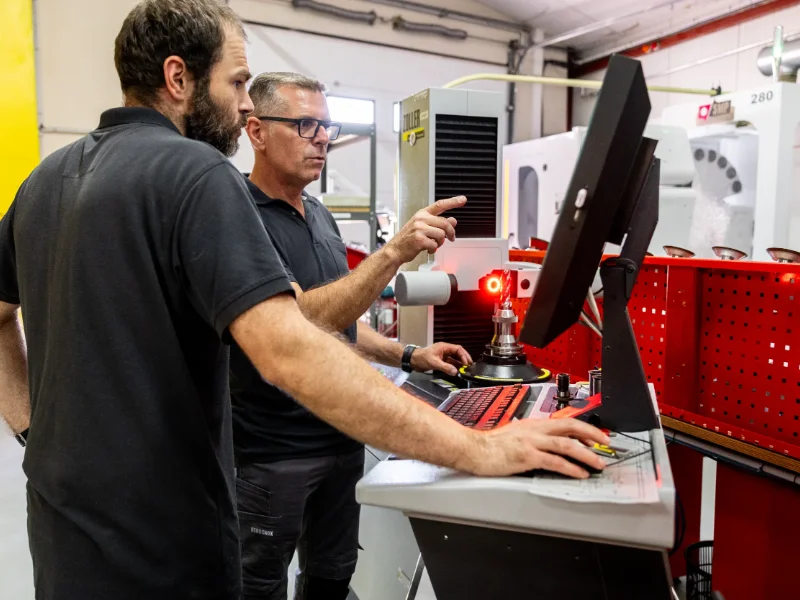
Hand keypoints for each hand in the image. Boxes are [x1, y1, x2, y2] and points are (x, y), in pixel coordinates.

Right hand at [383, 196, 466, 265]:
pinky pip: (435, 244)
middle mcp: (420, 219)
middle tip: (451, 238)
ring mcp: (419, 228)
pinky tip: (428, 249)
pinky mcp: (419, 239)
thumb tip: (453, 220)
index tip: (462, 200)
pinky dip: (434, 249)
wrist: (395, 250)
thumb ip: (438, 223)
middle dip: (450, 233)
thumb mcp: (423, 227)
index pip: (440, 205)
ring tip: (434, 244)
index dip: (453, 202)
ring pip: (442, 234)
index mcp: (422, 214)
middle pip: (445, 223)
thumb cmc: (408, 239)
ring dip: (441, 242)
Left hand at [410, 343, 472, 375]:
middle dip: (464, 359)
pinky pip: (450, 363)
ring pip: (454, 359)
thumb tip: (455, 372)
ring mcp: (443, 356)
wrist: (412, 360)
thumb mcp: (434, 362)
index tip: (467, 363)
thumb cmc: (421, 358)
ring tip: (465, 370)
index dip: (464, 356)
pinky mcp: (441, 361)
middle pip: (458, 353)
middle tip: (469, 367)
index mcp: (444, 347)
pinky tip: (457, 371)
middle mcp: (445, 350)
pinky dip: (454, 367)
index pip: (458, 349)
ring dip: (460, 364)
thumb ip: (445, 367)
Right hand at [459, 419, 609, 478]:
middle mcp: (535, 430)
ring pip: (566, 444)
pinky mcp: (527, 456)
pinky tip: (579, 473)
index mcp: (533, 424)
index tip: (595, 437)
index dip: (583, 429)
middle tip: (606, 444)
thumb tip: (538, 439)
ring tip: (598, 463)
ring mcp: (532, 442)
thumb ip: (528, 435)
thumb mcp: (513, 432)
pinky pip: (555, 462)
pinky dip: (570, 468)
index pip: (564, 421)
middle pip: (570, 427)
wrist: (473, 449)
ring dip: (586, 454)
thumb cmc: (489, 444)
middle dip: (592, 435)